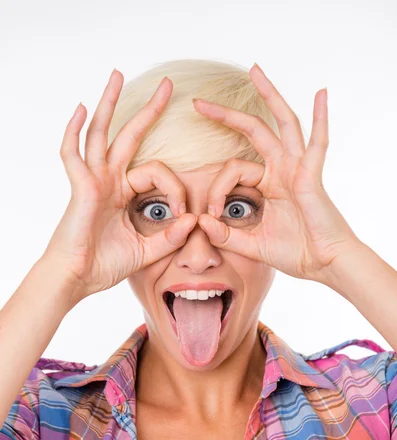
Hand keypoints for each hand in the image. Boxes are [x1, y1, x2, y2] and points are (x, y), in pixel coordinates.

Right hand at [43, 69, 196, 300]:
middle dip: (148, 110)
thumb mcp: (146, 250)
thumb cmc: (104, 265)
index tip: (185, 213)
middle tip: (168, 85)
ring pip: (101, 133)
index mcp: (124, 193)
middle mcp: (108, 180)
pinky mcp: (80, 187)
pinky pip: (73, 153)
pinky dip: (75, 131)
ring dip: (109, 103)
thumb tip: (194, 220)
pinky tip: (81, 108)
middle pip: (128, 135)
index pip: (157, 172)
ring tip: (117, 75)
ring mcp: (92, 180)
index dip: (176, 188)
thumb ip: (170, 237)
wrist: (77, 279)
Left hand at [194, 63, 360, 283]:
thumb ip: (225, 235)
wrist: (323, 264)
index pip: (232, 169)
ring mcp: (298, 168)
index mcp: (268, 183)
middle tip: (199, 103)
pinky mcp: (312, 174)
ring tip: (255, 71)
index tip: (209, 215)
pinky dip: (322, 117)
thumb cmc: (294, 252)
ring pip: (283, 123)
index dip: (215, 189)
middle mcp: (283, 169)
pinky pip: (318, 142)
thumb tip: (199, 222)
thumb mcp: (251, 244)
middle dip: (226, 115)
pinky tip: (321, 93)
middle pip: (254, 130)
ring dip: (270, 95)